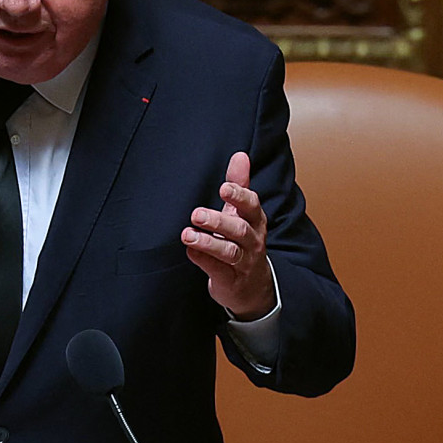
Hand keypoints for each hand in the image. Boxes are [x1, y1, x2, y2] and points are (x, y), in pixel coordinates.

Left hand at [182, 152, 273, 320]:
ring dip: (207, 242)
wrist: (253, 286)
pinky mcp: (230, 280)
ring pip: (229, 251)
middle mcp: (252, 241)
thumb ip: (240, 184)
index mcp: (255, 220)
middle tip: (196, 214)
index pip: (251, 206)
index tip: (224, 188)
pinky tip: (190, 251)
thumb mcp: (243, 212)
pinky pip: (217, 269)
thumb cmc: (244, 242)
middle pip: (239, 229)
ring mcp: (243, 262)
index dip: (239, 196)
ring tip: (187, 234)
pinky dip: (203, 260)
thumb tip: (240, 155)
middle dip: (218, 221)